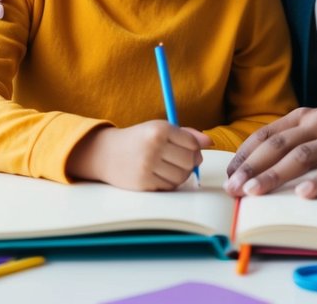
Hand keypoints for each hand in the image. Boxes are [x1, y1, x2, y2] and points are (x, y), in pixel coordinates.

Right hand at [67, 122, 211, 190]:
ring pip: (182, 176)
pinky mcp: (143, 182)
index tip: (189, 150)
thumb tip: (210, 142)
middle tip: (182, 160)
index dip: (195, 149)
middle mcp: (153, 146)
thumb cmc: (139, 139)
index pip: (192, 144)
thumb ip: (186, 135)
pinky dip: (170, 183)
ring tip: (171, 167)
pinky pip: (169, 186)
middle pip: (189, 161)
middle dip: (191, 162)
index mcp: (159, 129)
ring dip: (182, 174)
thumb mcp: (159, 129)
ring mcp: (147, 166)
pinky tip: (161, 175)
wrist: (106, 153)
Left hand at [223, 106, 316, 198]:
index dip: (245, 154)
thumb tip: (253, 164)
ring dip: (276, 175)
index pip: (266, 134)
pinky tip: (304, 195)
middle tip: (234, 188)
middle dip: (252, 168)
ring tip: (256, 192)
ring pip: (302, 156)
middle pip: (278, 145)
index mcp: (303, 116)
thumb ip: (291, 139)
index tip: (228, 175)